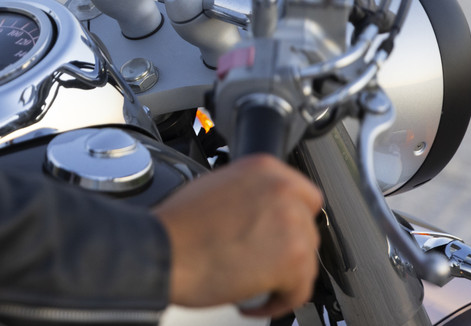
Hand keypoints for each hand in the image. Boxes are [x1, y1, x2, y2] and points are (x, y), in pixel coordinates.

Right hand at [152, 155, 322, 317]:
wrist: (164, 250)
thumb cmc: (177, 225)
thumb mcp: (213, 186)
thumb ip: (247, 192)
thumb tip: (258, 210)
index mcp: (264, 169)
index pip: (305, 194)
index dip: (292, 218)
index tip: (282, 232)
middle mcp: (282, 192)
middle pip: (306, 229)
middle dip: (285, 249)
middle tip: (259, 259)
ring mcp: (291, 226)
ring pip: (306, 262)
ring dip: (282, 276)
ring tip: (252, 282)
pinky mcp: (293, 262)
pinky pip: (299, 291)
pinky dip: (278, 301)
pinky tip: (253, 298)